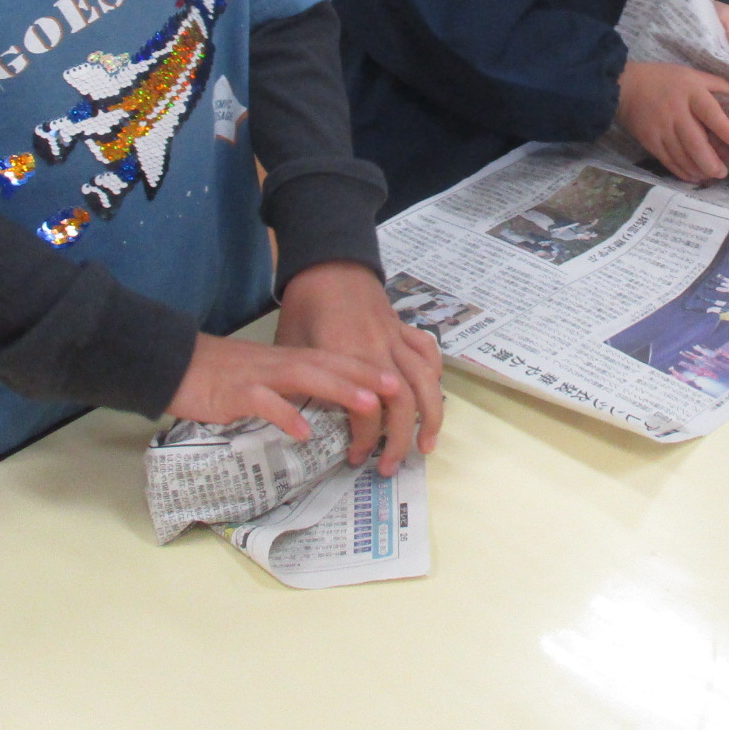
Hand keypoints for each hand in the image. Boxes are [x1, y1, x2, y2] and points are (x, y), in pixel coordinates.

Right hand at [164, 330, 390, 443]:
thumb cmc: (221, 374)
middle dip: (366, 376)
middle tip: (397, 390)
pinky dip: (285, 414)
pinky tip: (303, 431)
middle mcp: (281, 363)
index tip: (398, 381)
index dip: (367, 369)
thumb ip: (292, 387)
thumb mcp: (264, 377)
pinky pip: (264, 402)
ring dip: (339, 389)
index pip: (335, 360)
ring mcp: (260, 376)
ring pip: (306, 377)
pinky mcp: (237, 393)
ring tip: (368, 404)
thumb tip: (321, 409)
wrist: (176, 364)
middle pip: (330, 365)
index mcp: (289, 360)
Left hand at [275, 261, 441, 474]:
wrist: (326, 263)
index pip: (365, 410)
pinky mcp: (403, 326)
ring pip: (425, 382)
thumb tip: (306, 425)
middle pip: (403, 403)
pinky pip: (427, 352)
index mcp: (346, 356)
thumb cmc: (304, 306)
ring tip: (426, 446)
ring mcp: (395, 337)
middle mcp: (377, 350)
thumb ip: (305, 384)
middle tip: (390, 467)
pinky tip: (431, 395)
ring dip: (430, 417)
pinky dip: (434, 375)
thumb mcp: (294, 347)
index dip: (363, 439)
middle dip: (399, 441)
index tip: (354, 457)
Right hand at [619, 61, 728, 182]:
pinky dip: (681, 171)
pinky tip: (693, 176)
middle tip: (723, 173)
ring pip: (681, 155)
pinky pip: (668, 160)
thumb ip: (718, 85)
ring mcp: (661, 128)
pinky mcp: (650, 140)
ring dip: (697, 169)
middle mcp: (676, 111)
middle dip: (710, 161)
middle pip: (694, 141)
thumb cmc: (665, 79)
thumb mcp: (693, 75)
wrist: (626, 86)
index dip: (724, 128)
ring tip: (711, 176)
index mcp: (691, 93)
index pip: (710, 111)